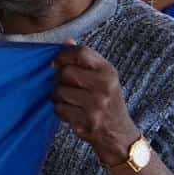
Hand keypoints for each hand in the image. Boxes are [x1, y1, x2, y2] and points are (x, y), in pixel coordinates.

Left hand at [52, 43, 140, 162]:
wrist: (117, 133)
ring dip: (58, 97)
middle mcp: (105, 86)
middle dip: (58, 79)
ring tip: (70, 101)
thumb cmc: (106, 101)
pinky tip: (72, 112)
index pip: (80, 52)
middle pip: (65, 72)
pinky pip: (59, 109)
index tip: (56, 62)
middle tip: (64, 85)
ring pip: (58, 91)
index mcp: (108, 72)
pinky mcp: (86, 121)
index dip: (62, 55)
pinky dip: (61, 111)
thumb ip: (84, 60)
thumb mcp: (102, 78)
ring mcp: (96, 105)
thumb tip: (66, 41)